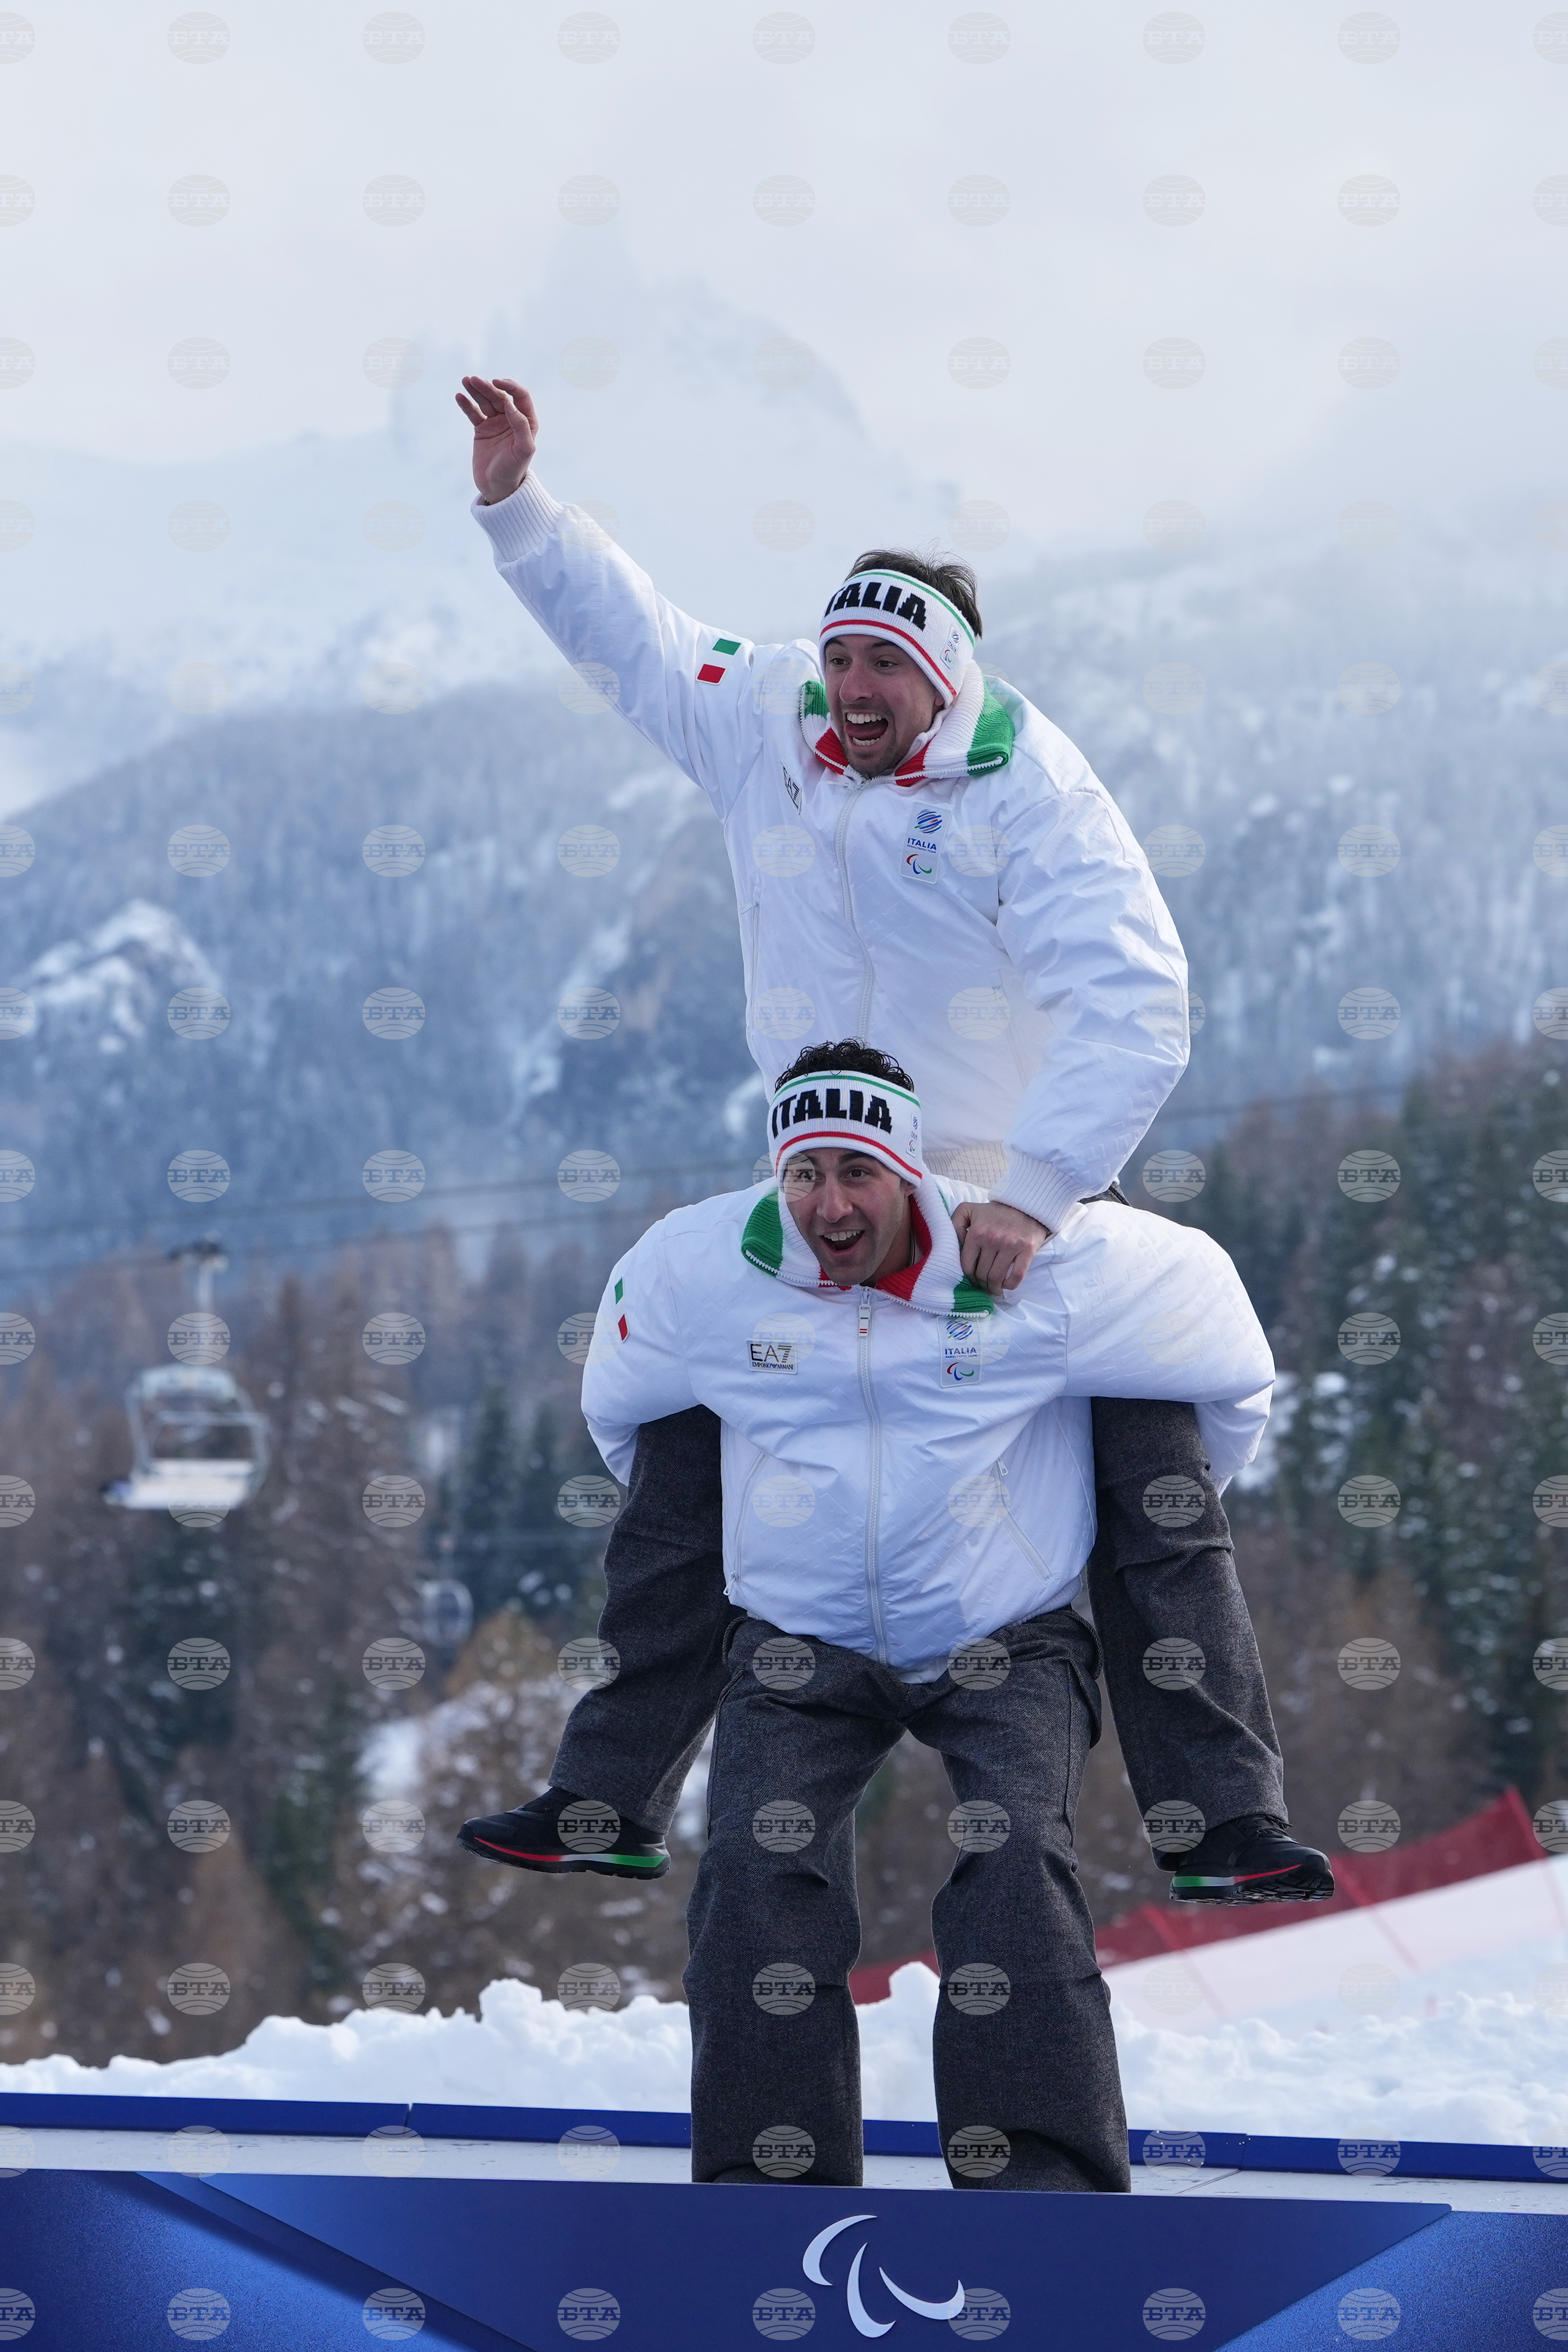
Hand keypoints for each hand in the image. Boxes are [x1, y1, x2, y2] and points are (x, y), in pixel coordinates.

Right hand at [456, 374, 538, 505]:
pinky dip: (466, 404)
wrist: (497, 488)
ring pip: (485, 401)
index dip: (510, 386)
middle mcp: (511, 420)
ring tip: (465, 381)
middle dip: (487, 387)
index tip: (497, 382)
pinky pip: (473, 413)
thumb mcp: (523, 450)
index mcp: (526, 422)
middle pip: (500, 396)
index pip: (521, 396)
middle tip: (473, 380)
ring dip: (476, 390)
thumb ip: (521, 426)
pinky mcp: (482, 430)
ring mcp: (496, 423)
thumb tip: (510, 404)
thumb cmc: (513, 471)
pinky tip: (459, 396)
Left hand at [952, 1199, 1048, 1293]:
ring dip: (994, 1288)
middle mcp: (992, 1239)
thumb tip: (954, 1244)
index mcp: (977, 1233)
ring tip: (994, 1288)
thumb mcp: (968, 1210)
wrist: (1025, 1206)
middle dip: (982, 1284)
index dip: (969, 1277)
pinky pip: (1017, 1276)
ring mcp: (1011, 1245)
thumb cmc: (994, 1212)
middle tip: (984, 1285)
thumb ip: (955, 1224)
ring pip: (996, 1278)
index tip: (973, 1279)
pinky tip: (1006, 1284)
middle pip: (982, 1274)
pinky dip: (1010, 1285)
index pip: (968, 1265)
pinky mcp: (1027, 1250)